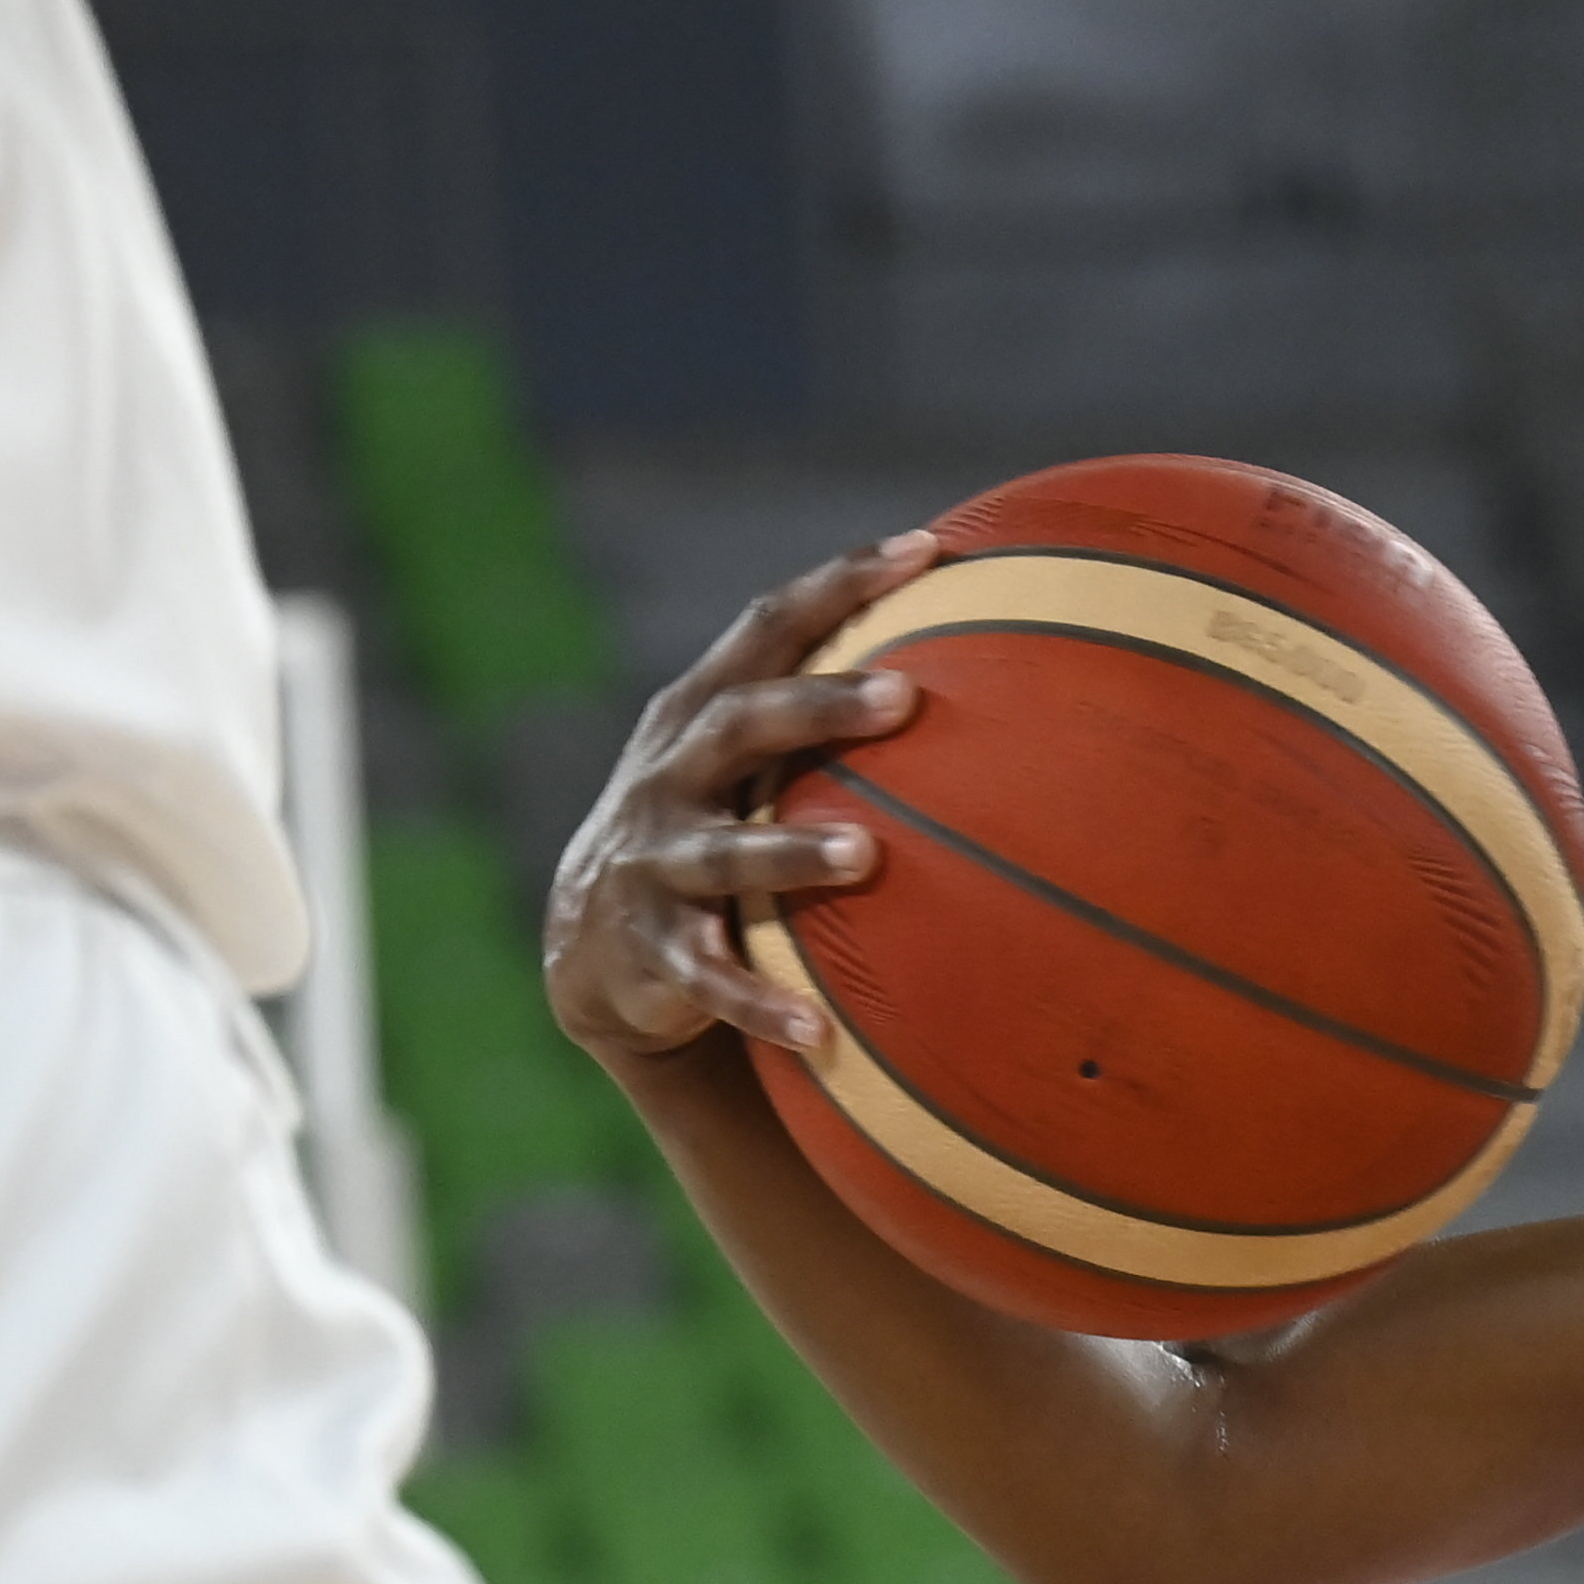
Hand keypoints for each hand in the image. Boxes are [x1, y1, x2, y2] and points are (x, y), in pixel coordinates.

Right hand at [542, 532, 941, 1068]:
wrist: (596, 945)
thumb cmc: (717, 831)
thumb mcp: (754, 767)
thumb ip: (830, 720)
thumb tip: (987, 660)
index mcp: (703, 713)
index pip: (769, 626)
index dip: (842, 583)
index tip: (927, 550)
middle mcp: (672, 775)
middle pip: (742, 721)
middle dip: (819, 706)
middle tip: (907, 697)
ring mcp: (656, 862)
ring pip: (723, 852)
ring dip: (791, 852)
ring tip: (866, 857)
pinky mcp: (651, 949)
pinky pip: (709, 979)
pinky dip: (760, 1002)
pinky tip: (818, 1033)